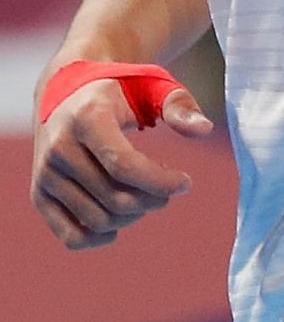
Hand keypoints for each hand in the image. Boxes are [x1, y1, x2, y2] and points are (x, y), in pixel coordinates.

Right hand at [31, 76, 212, 249]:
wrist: (70, 89)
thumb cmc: (121, 88)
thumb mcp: (154, 85)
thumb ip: (180, 106)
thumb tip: (204, 129)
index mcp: (87, 117)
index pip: (123, 165)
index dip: (160, 181)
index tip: (186, 182)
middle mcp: (59, 147)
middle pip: (114, 196)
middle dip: (153, 198)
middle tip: (169, 187)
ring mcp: (45, 174)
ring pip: (97, 219)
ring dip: (134, 215)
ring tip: (148, 193)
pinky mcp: (40, 195)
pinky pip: (71, 236)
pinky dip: (101, 237)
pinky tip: (123, 218)